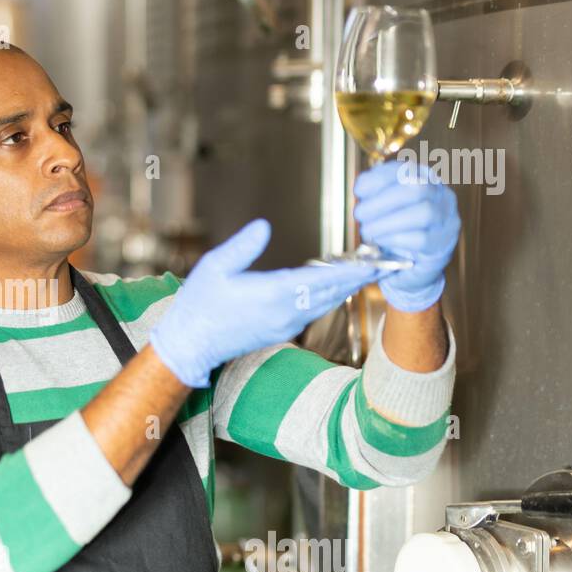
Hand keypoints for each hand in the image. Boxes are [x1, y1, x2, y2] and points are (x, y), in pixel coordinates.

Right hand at [149, 219, 382, 387]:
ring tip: (363, 271)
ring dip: (344, 288)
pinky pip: (313, 311)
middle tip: (382, 262)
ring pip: (324, 304)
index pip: (320, 281)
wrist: (190, 345)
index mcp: (272, 295)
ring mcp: (284, 326)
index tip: (372, 262)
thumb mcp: (214, 267)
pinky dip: (328, 297)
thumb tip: (265, 226)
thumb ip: (243, 246)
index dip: (348, 271)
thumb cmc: (198, 305)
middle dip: (356, 278)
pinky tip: (334, 286)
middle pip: (331, 294)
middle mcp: (284, 314)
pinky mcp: (280, 331)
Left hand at [353, 159, 459, 311]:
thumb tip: (362, 188)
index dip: (379, 177)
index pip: (406, 169)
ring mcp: (446, 221)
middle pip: (417, 188)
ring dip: (387, 222)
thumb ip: (376, 194)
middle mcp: (442, 197)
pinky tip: (381, 242)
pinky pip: (421, 239)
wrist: (412, 267)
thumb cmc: (395, 232)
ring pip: (423, 213)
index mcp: (426, 180)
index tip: (359, 190)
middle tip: (359, 214)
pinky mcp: (441, 246)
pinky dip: (394, 239)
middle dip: (381, 201)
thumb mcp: (384, 208)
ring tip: (368, 231)